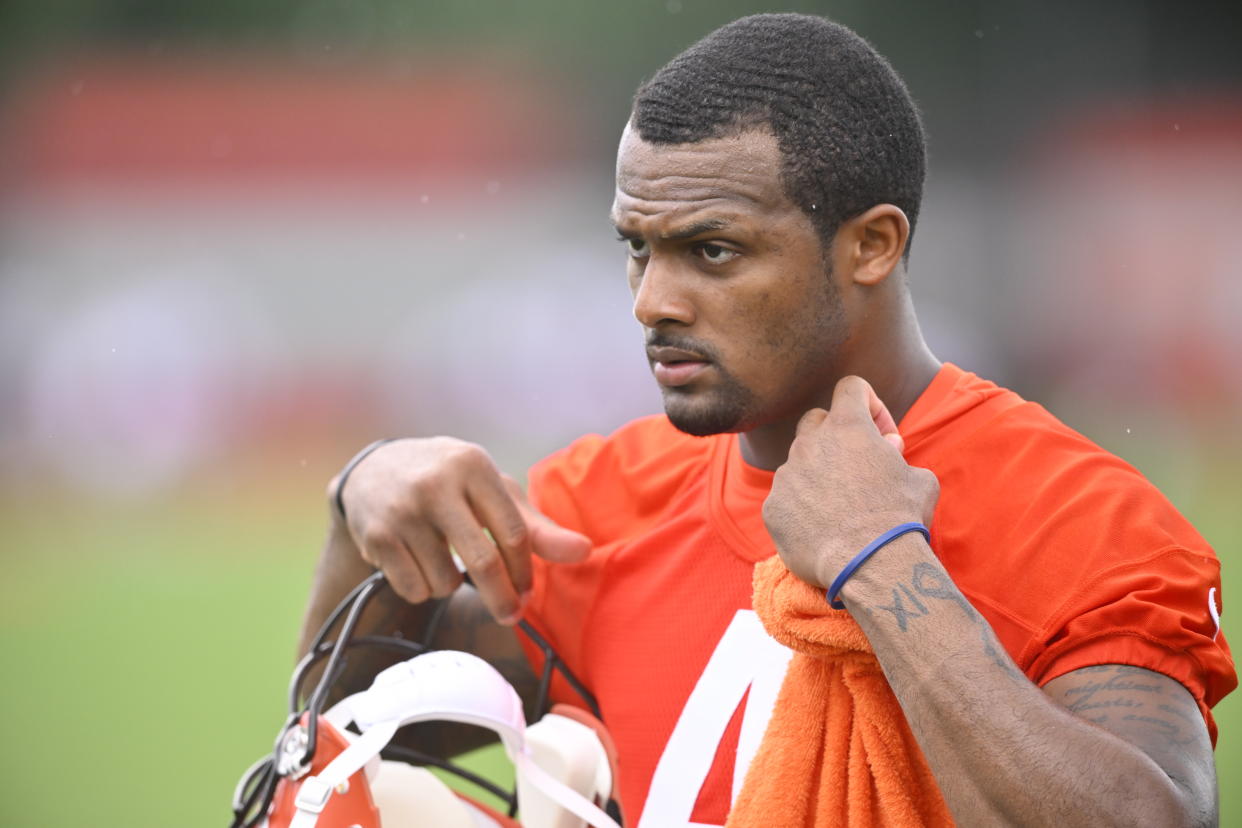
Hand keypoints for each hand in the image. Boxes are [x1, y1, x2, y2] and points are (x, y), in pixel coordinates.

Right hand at [333, 437, 590, 623]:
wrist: (372, 469)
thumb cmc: (450, 483)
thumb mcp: (491, 491)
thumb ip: (535, 526)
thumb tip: (585, 552)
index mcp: (473, 466)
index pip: (513, 533)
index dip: (524, 571)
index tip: (527, 592)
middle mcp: (436, 485)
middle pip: (483, 563)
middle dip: (502, 600)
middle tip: (509, 616)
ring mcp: (402, 511)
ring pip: (445, 583)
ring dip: (453, 587)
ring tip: (443, 559)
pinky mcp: (375, 537)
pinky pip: (414, 589)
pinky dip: (422, 589)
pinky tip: (416, 561)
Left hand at [762, 376, 938, 588]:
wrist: (869, 564)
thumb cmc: (900, 518)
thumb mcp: (920, 480)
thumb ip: (897, 454)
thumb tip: (886, 447)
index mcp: (847, 426)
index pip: (851, 387)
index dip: (868, 403)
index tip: (881, 433)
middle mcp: (810, 443)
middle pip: (816, 420)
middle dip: (836, 436)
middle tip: (857, 466)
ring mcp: (786, 474)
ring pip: (798, 462)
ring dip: (818, 474)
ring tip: (841, 506)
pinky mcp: (772, 506)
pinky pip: (784, 497)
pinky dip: (800, 507)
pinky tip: (821, 529)